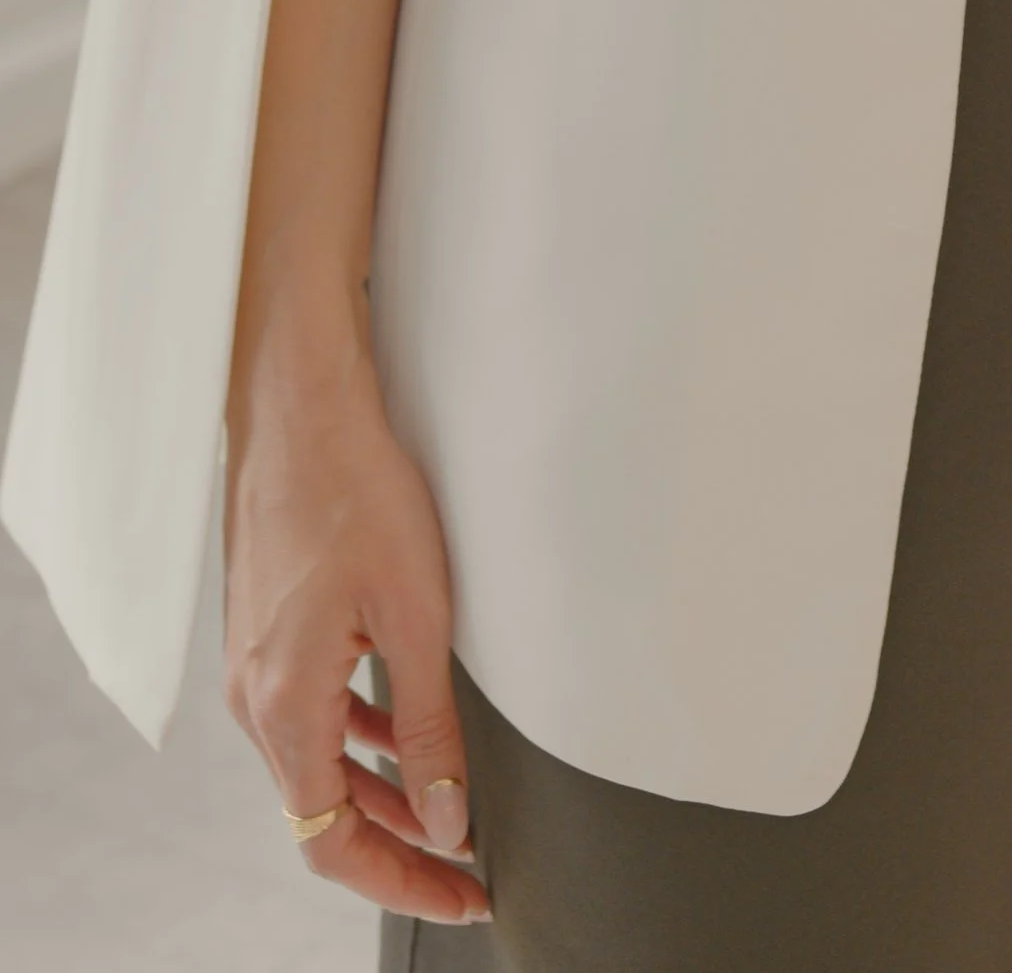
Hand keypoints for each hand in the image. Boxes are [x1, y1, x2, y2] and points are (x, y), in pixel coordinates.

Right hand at [222, 326, 490, 926]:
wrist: (300, 407)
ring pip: (316, 763)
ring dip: (378, 795)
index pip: (332, 842)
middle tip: (465, 865)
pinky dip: (357, 738)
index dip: (401, 881)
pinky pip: (311, 712)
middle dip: (398, 848)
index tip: (460, 894)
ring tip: (446, 809)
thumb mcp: (417, 616)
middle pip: (322, 811)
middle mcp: (257, 697)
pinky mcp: (270, 631)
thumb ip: (430, 727)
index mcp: (285, 707)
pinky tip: (400, 729)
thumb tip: (446, 818)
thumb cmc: (353, 490)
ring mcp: (257, 663)